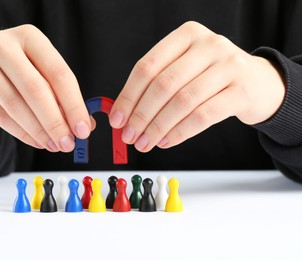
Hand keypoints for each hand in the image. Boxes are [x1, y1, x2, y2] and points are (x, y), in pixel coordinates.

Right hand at [0, 25, 91, 151]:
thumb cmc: (14, 69)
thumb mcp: (38, 70)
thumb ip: (61, 94)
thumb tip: (87, 126)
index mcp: (30, 37)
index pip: (59, 73)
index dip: (74, 104)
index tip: (84, 130)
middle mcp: (3, 44)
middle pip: (36, 89)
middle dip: (56, 122)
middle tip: (69, 144)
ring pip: (15, 105)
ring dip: (39, 131)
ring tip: (54, 145)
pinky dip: (21, 133)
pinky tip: (36, 141)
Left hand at [109, 21, 284, 151]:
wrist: (259, 83)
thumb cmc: (212, 77)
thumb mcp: (185, 69)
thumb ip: (156, 85)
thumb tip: (123, 114)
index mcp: (187, 35)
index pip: (148, 66)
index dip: (128, 95)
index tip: (117, 119)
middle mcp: (209, 45)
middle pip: (164, 84)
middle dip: (141, 114)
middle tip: (129, 136)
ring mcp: (228, 66)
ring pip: (182, 101)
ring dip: (158, 127)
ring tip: (144, 142)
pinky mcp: (241, 91)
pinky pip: (203, 116)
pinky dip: (179, 132)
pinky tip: (166, 141)